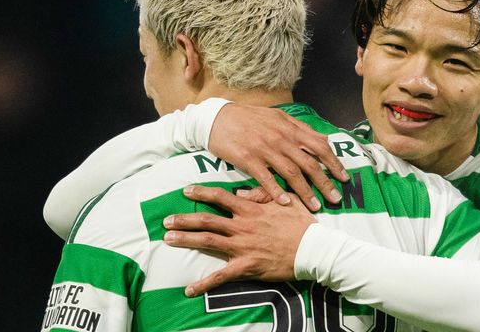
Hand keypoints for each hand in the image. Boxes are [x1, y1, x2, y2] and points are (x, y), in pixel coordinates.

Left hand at [163, 185, 316, 296]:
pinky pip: (221, 276)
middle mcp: (242, 226)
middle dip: (184, 219)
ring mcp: (242, 246)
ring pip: (208, 241)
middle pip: (207, 219)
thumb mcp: (286, 199)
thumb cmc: (302, 224)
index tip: (186, 191)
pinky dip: (204, 284)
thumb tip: (243, 191)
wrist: (313, 249)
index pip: (221, 197)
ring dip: (186, 240)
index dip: (201, 192)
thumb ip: (264, 193)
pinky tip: (189, 289)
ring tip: (168, 239)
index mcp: (251, 208)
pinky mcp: (246, 266)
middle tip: (167, 220)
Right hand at [209, 103, 347, 210]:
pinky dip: (277, 191)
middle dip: (325, 182)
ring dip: (305, 191)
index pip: (319, 146)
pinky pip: (266, 178)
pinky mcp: (248, 158)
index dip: (334, 163)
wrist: (219, 118)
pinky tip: (286, 203)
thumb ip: (302, 129)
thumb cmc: (251, 118)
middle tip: (336, 199)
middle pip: (309, 163)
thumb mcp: (279, 118)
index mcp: (290, 128)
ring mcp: (265, 149)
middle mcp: (281, 138)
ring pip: (291, 172)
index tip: (344, 178)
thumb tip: (325, 139)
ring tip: (315, 206)